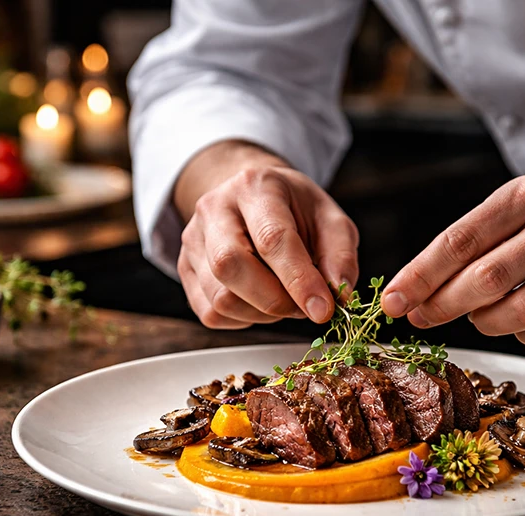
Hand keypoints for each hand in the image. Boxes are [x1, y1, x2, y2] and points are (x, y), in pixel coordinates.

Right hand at [178, 165, 358, 328]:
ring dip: (262, 314)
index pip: (272, 239)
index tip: (323, 309)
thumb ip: (340, 256)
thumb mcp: (330, 220)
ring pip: (220, 298)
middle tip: (302, 306)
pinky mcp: (185, 270)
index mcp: (255, 187)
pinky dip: (243, 319)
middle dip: (274, 300)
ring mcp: (193, 240)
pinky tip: (259, 300)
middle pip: (230, 267)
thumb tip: (338, 296)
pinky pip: (211, 314)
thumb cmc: (294, 210)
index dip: (299, 280)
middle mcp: (214, 209)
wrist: (253, 197)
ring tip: (284, 299)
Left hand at [381, 175, 524, 349]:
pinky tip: (521, 322)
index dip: (421, 276)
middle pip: (487, 279)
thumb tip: (412, 294)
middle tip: (422, 318)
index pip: (461, 240)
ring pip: (519, 313)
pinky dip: (524, 336)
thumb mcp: (510, 210)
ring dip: (486, 323)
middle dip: (444, 305)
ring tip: (479, 314)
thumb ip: (465, 245)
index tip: (394, 301)